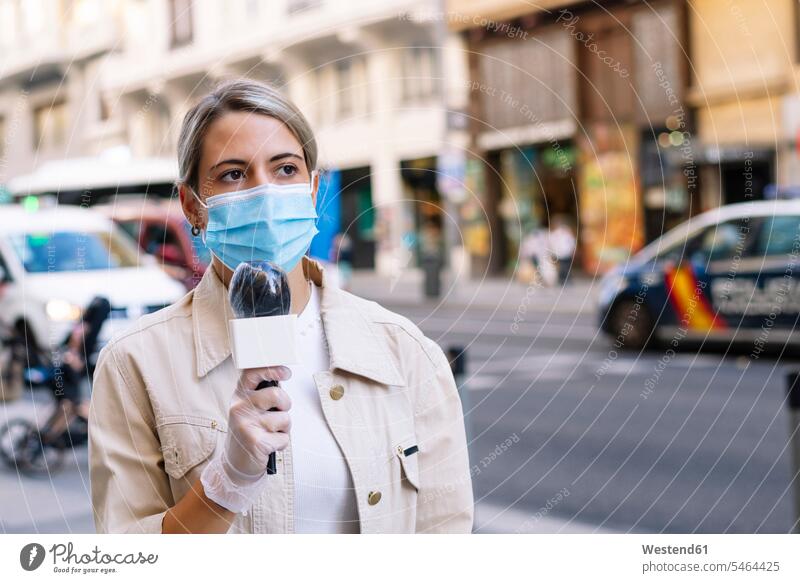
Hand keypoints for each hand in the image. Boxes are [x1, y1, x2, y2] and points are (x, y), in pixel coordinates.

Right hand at [200, 365, 291, 513]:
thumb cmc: (249, 431)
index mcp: (239, 395)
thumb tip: (282, 375)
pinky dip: (281, 443)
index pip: (253, 373)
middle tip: (279, 414)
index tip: (285, 372)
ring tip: (270, 433)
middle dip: (285, 405)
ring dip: (283, 428)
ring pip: (284, 418)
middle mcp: (239, 407)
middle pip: (277, 395)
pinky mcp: (255, 442)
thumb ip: (262, 392)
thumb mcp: (249, 408)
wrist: (236, 463)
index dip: (272, 369)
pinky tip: (268, 445)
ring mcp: (246, 425)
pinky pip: (284, 438)